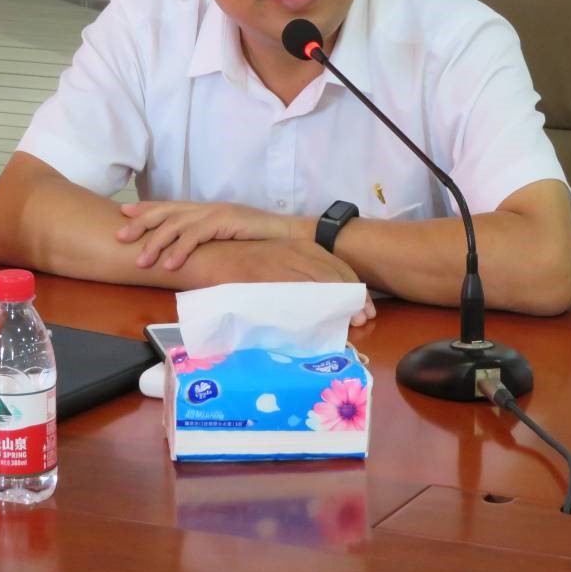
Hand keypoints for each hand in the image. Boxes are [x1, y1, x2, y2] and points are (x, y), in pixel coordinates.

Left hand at [117, 200, 299, 269]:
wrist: (288, 234)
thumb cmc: (258, 241)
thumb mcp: (226, 238)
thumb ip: (206, 241)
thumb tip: (185, 254)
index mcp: (205, 210)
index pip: (169, 206)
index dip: (146, 209)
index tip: (123, 214)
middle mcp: (206, 208)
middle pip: (166, 212)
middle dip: (140, 223)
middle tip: (119, 237)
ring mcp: (215, 213)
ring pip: (176, 225)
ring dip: (156, 243)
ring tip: (141, 261)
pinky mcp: (225, 222)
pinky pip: (196, 236)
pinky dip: (180, 250)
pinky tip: (169, 263)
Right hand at [190, 238, 373, 324]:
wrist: (204, 255)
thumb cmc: (237, 265)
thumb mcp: (272, 266)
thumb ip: (295, 281)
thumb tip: (323, 306)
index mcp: (297, 247)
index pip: (337, 266)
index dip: (356, 289)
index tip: (366, 310)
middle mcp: (292, 250)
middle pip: (334, 274)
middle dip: (352, 299)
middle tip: (362, 320)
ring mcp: (277, 261)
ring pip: (317, 282)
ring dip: (335, 304)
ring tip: (348, 324)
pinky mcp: (262, 274)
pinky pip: (289, 290)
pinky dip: (306, 306)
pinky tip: (316, 321)